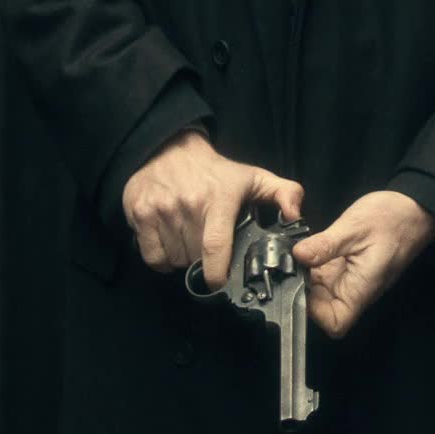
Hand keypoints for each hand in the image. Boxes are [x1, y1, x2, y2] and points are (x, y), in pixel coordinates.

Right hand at [121, 130, 304, 290]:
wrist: (169, 149)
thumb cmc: (216, 172)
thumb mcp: (255, 178)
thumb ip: (285, 194)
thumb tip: (295, 216)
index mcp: (219, 200)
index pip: (216, 247)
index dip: (217, 274)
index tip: (221, 284)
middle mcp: (188, 205)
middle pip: (195, 258)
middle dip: (204, 263)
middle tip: (209, 250)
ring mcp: (160, 210)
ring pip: (174, 259)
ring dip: (184, 260)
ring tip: (191, 241)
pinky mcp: (139, 214)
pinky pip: (152, 257)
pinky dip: (163, 259)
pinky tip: (172, 244)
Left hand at [290, 190, 434, 337]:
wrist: (414, 209)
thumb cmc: (393, 219)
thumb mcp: (355, 227)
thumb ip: (326, 245)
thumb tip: (298, 256)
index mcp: (361, 288)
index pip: (335, 323)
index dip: (314, 313)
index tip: (301, 286)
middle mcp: (356, 290)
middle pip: (324, 309)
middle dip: (305, 290)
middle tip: (295, 264)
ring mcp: (352, 279)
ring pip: (322, 292)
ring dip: (308, 276)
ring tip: (302, 253)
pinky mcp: (349, 268)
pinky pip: (327, 276)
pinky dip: (314, 265)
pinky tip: (311, 248)